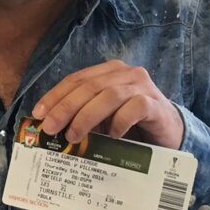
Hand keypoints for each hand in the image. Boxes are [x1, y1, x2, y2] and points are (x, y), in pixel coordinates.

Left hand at [32, 60, 183, 148]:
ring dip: (86, 116)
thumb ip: (81, 115)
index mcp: (109, 72)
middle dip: (65, 107)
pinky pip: (134, 108)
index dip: (55, 95)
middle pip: (89, 86)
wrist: (170, 133)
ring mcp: (142, 86)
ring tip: (73, 136)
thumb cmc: (131, 125)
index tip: (39, 114)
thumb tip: (50, 126)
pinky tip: (111, 137)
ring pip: (109, 95)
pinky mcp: (156, 104)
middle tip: (50, 128)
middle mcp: (125, 74)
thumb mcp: (102, 118)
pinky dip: (118, 122)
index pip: (76, 79)